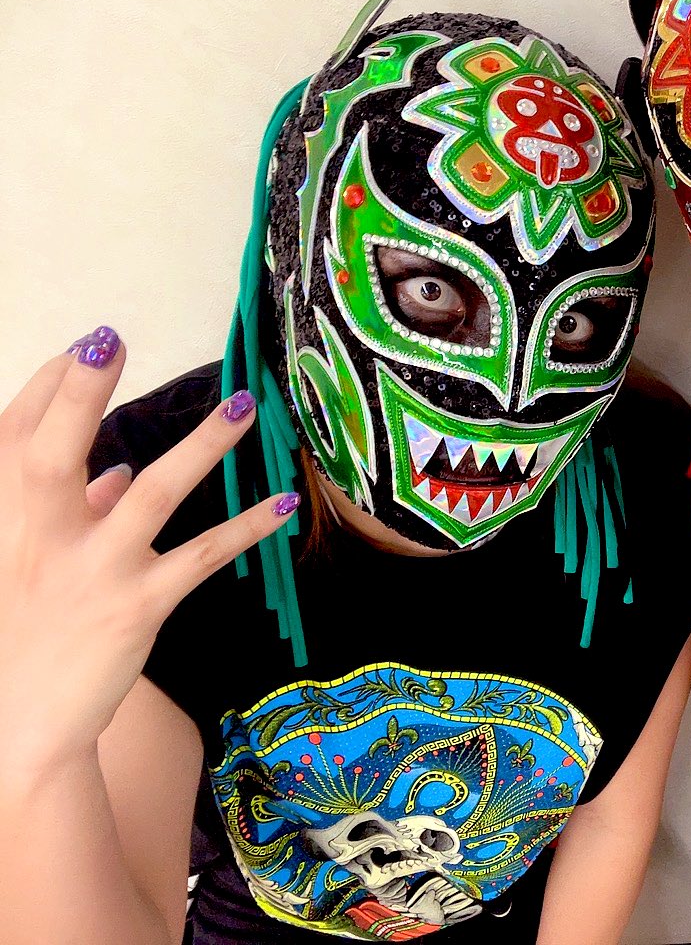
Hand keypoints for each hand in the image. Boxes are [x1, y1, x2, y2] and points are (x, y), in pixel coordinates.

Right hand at [0, 327, 298, 769]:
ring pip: (153, 495)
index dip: (51, 386)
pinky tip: (284, 503)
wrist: (17, 730)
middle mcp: (36, 539)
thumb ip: (71, 513)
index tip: (87, 346)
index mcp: (2, 520)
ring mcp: (90, 571)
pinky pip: (201, 556)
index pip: (15, 435)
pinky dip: (246, 528)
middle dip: (79, 394)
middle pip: (52, 451)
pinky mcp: (138, 607)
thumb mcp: (25, 565)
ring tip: (245, 406)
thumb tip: (116, 472)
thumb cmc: (22, 635)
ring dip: (202, 446)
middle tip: (111, 338)